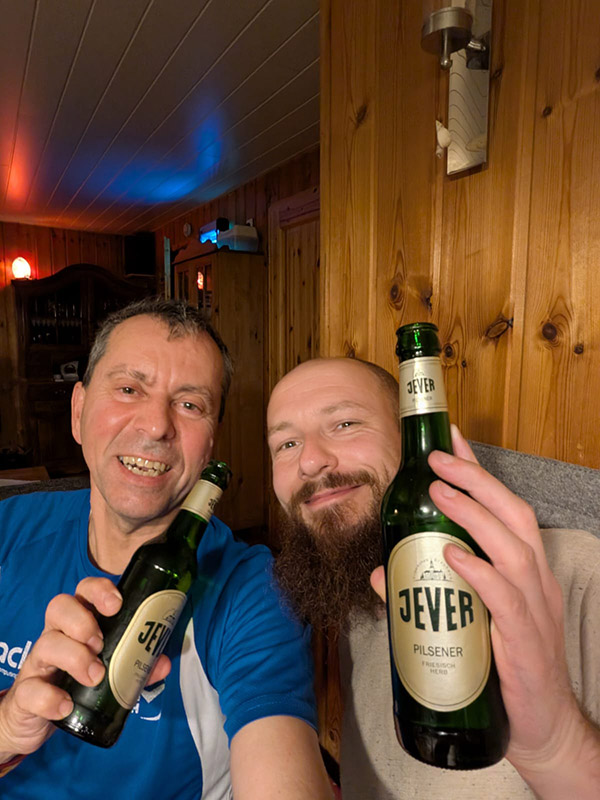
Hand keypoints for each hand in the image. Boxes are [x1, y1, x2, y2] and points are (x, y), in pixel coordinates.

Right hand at [0, 577, 169, 760]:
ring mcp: (38, 663)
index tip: (116, 605)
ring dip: (74, 657)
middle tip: (100, 644)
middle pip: (59, 607)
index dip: (98, 591)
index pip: (83, 592)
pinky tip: (66, 705)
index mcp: (78, 624)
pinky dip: (50, 698)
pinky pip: (29, 690)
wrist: (37, 720)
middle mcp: (56, 636)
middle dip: (82, 621)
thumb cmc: (76, 683)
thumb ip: (135, 665)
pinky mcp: (25, 694)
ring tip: (94, 676)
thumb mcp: (108, 671)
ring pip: (46, 643)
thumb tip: (162, 663)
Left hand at [426, 426, 598, 792]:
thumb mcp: (466, 619)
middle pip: (514, 514)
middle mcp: (534, 581)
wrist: (540, 727)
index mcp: (523, 570)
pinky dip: (481, 573)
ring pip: (512, 547)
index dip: (477, 471)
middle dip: (475, 480)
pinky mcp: (526, 641)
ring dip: (474, 515)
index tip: (450, 439)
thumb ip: (427, 590)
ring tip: (439, 492)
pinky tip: (455, 556)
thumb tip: (381, 571)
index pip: (504, 507)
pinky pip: (507, 599)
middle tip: (436, 459)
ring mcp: (535, 609)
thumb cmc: (502, 665)